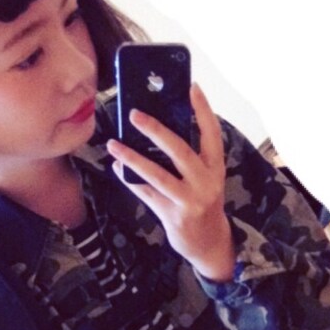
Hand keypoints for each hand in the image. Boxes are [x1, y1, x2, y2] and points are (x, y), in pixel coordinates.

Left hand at [106, 82, 235, 280]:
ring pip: (158, 176)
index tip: (192, 86)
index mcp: (215, 168)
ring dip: (133, 158)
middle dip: (156, 131)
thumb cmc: (203, 202)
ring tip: (113, 145)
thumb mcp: (204, 177)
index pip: (212, 133)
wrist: (210, 243)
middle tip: (134, 114)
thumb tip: (157, 127)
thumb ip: (189, 156)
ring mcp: (190, 202)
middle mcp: (205, 183)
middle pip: (180, 152)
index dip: (203, 109)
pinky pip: (147, 194)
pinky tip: (118, 168)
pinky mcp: (174, 217)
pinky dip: (130, 180)